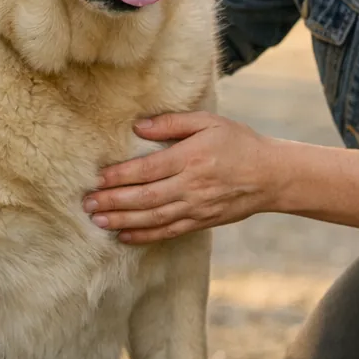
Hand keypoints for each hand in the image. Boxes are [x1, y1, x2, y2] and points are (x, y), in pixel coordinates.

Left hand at [83, 111, 276, 243]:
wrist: (271, 175)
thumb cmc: (239, 142)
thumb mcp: (209, 122)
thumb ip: (173, 122)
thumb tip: (139, 126)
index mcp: (191, 158)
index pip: (147, 169)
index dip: (120, 176)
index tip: (98, 178)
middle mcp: (191, 186)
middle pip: (145, 197)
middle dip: (113, 201)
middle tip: (87, 204)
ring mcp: (196, 207)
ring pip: (153, 218)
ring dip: (123, 221)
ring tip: (98, 221)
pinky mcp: (201, 222)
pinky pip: (168, 232)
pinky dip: (145, 236)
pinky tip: (124, 237)